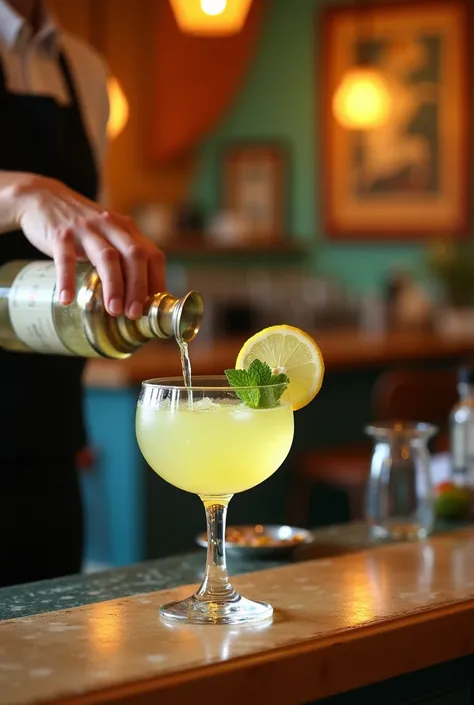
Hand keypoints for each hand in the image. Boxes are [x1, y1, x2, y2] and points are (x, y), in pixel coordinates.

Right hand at [13, 174, 165, 318]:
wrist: (41, 197)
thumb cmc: (81, 226)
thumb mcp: (109, 235)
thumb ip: (124, 258)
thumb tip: (140, 299)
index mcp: (127, 229)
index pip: (153, 255)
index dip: (158, 282)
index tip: (154, 309)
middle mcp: (111, 226)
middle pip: (135, 256)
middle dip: (138, 287)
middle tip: (134, 314)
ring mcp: (85, 229)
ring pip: (107, 257)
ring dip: (114, 285)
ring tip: (113, 311)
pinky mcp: (60, 234)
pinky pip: (65, 258)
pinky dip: (67, 279)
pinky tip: (67, 299)